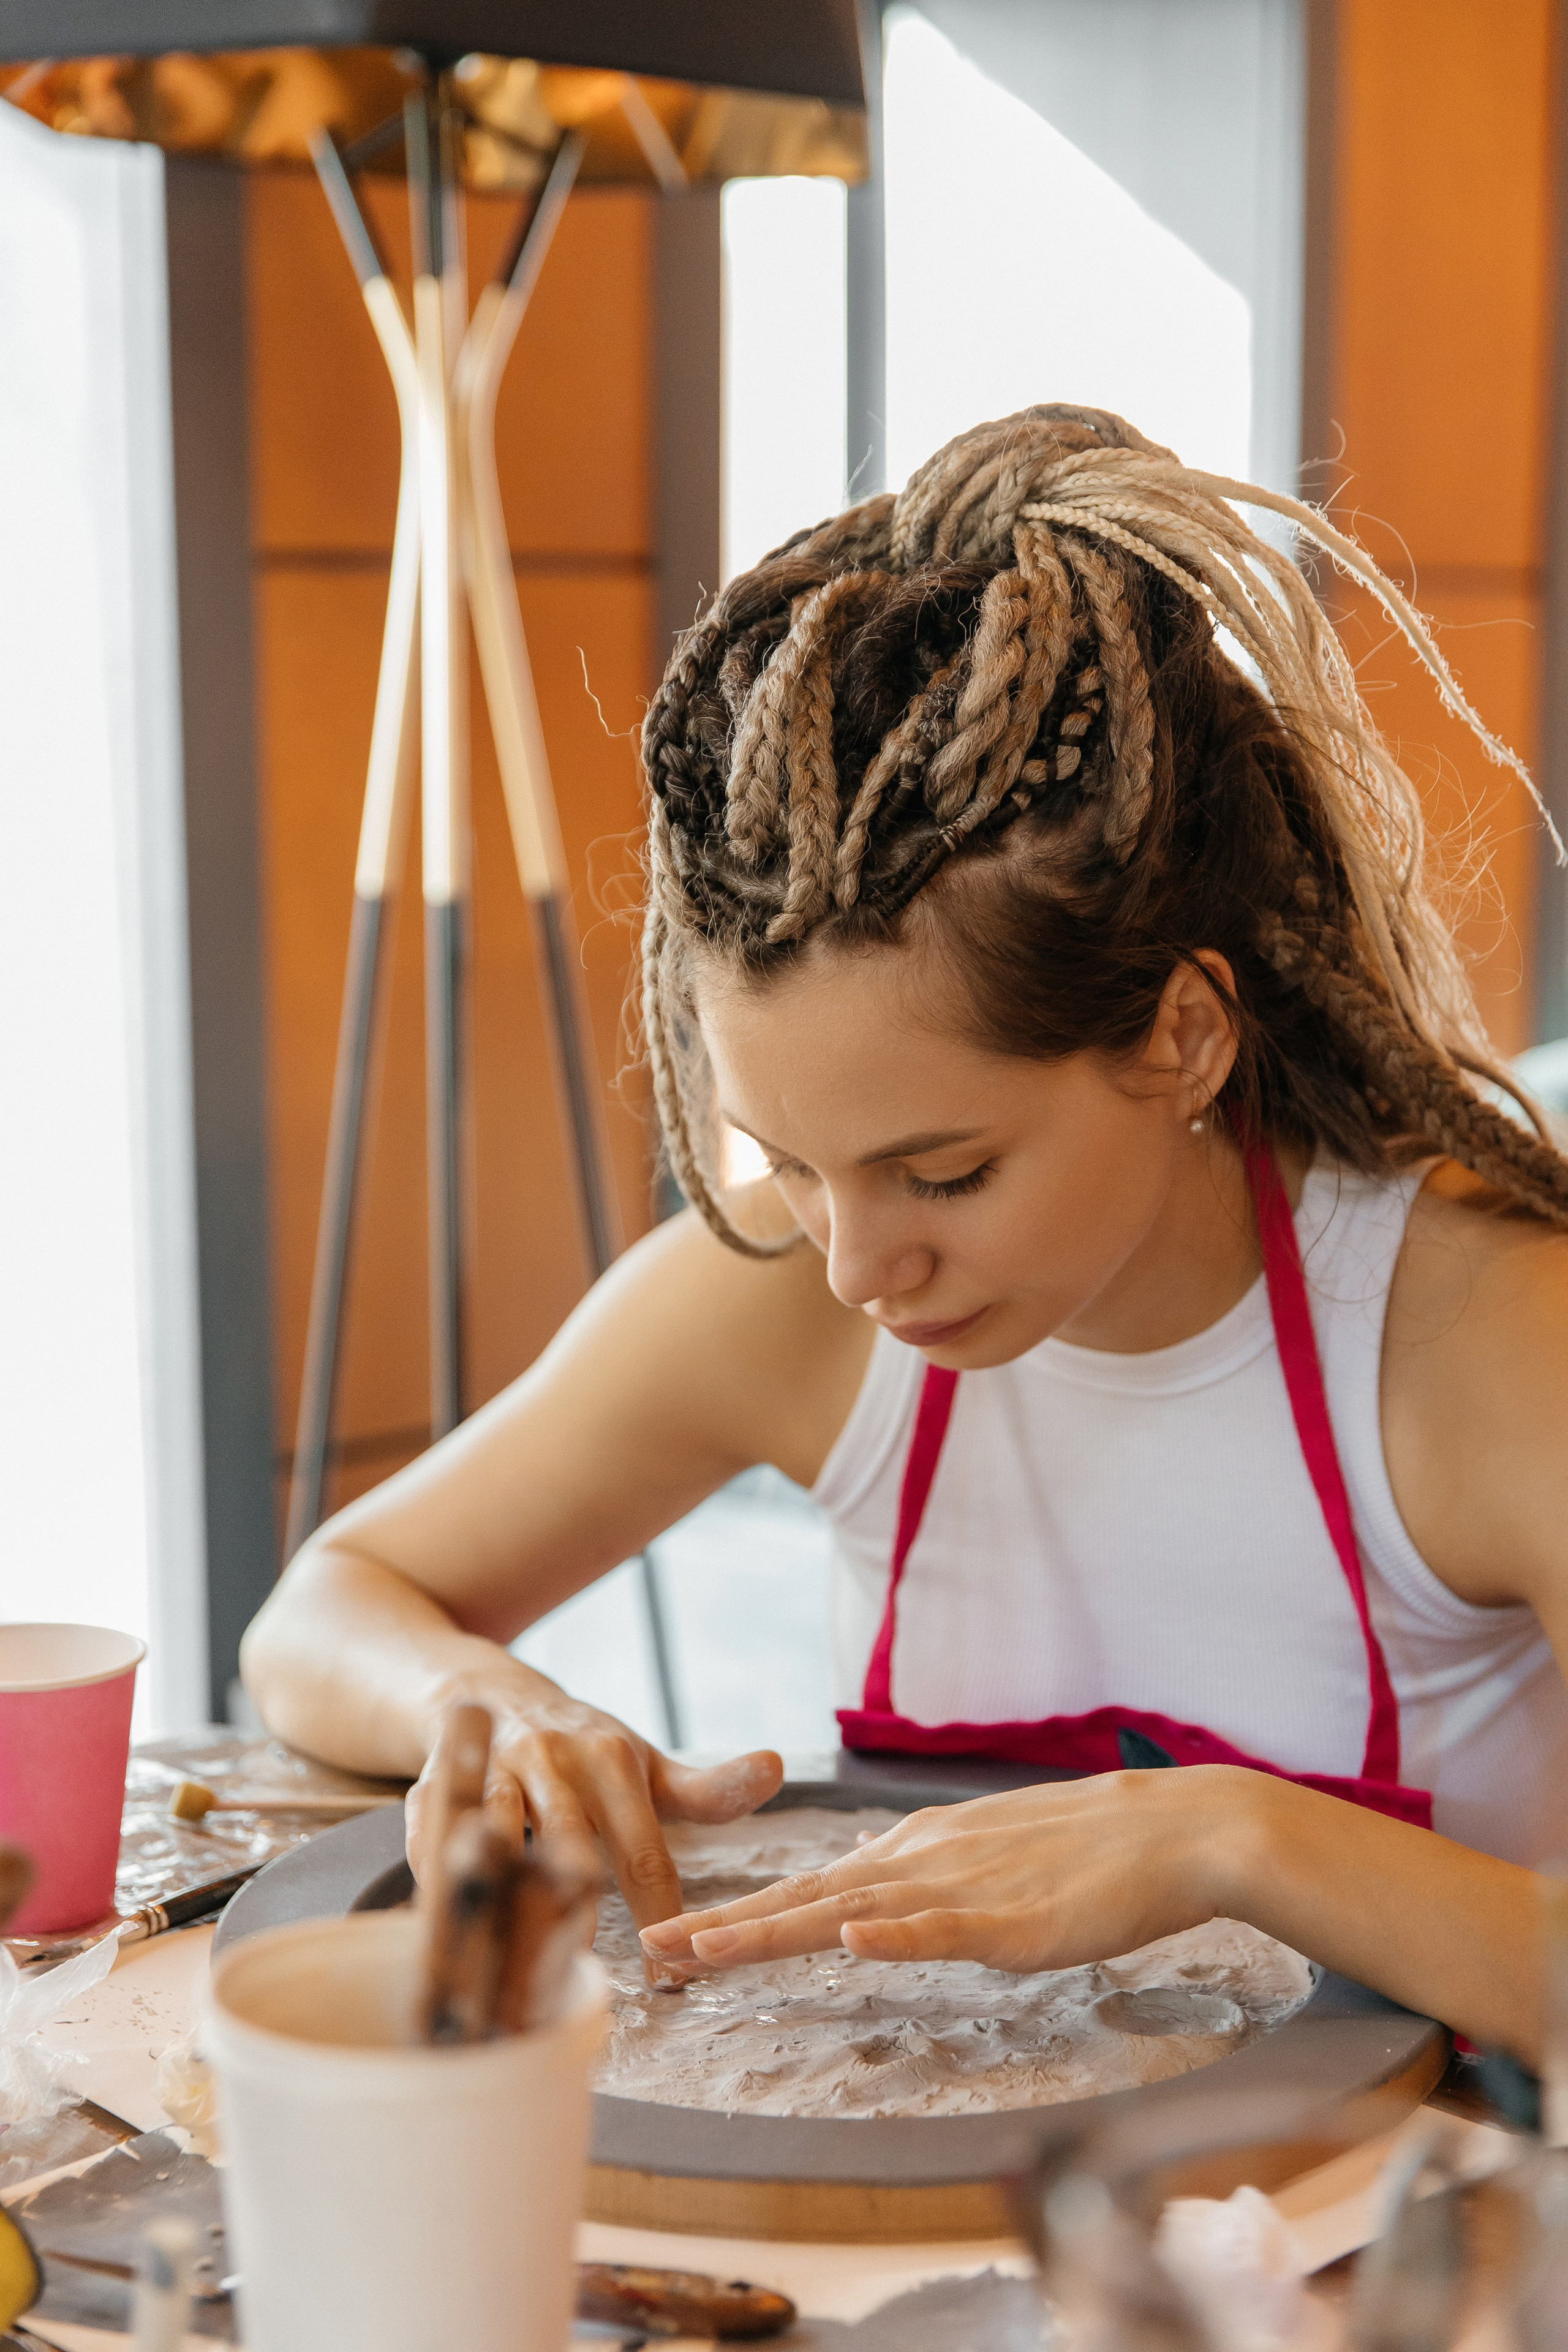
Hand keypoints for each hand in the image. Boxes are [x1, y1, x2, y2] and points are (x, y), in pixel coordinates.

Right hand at [406, 1664, 781, 1955]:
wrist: (489, 1694)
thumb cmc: (585, 1749)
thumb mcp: (647, 1766)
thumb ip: (709, 1787)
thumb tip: (779, 1768)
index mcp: (610, 1760)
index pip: (644, 1853)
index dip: (661, 1917)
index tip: (673, 1982)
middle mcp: (550, 1762)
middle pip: (569, 1849)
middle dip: (578, 1913)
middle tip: (587, 1982)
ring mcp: (492, 1773)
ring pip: (497, 1843)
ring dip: (504, 1902)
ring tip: (511, 1970)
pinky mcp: (437, 1785)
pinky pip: (432, 1839)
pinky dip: (437, 1883)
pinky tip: (444, 1937)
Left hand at [640, 1768, 1254, 1975]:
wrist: (1170, 1830)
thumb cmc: (1087, 1855)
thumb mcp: (988, 1864)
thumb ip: (931, 1888)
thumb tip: (880, 1907)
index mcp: (917, 1852)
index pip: (810, 1888)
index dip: (742, 1915)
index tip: (677, 1937)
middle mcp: (923, 1861)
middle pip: (807, 1899)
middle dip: (727, 1928)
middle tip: (652, 1953)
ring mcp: (964, 1885)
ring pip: (850, 1911)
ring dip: (773, 1931)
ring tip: (707, 1950)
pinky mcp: (1012, 1917)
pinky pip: (942, 1927)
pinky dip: (893, 1935)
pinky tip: (848, 1942)